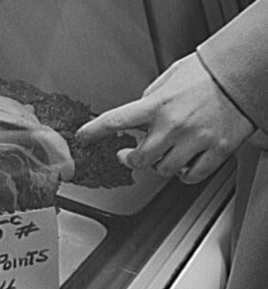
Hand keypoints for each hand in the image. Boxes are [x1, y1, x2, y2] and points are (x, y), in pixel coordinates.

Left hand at [76, 53, 255, 182]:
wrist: (246, 72)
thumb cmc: (208, 73)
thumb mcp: (170, 78)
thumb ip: (149, 99)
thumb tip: (137, 117)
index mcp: (158, 104)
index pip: (116, 120)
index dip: (95, 131)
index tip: (83, 137)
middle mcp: (174, 125)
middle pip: (139, 159)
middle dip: (130, 158)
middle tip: (128, 153)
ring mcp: (196, 140)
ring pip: (163, 170)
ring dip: (158, 165)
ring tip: (163, 154)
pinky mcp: (217, 150)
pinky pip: (191, 176)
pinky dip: (184, 174)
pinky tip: (183, 163)